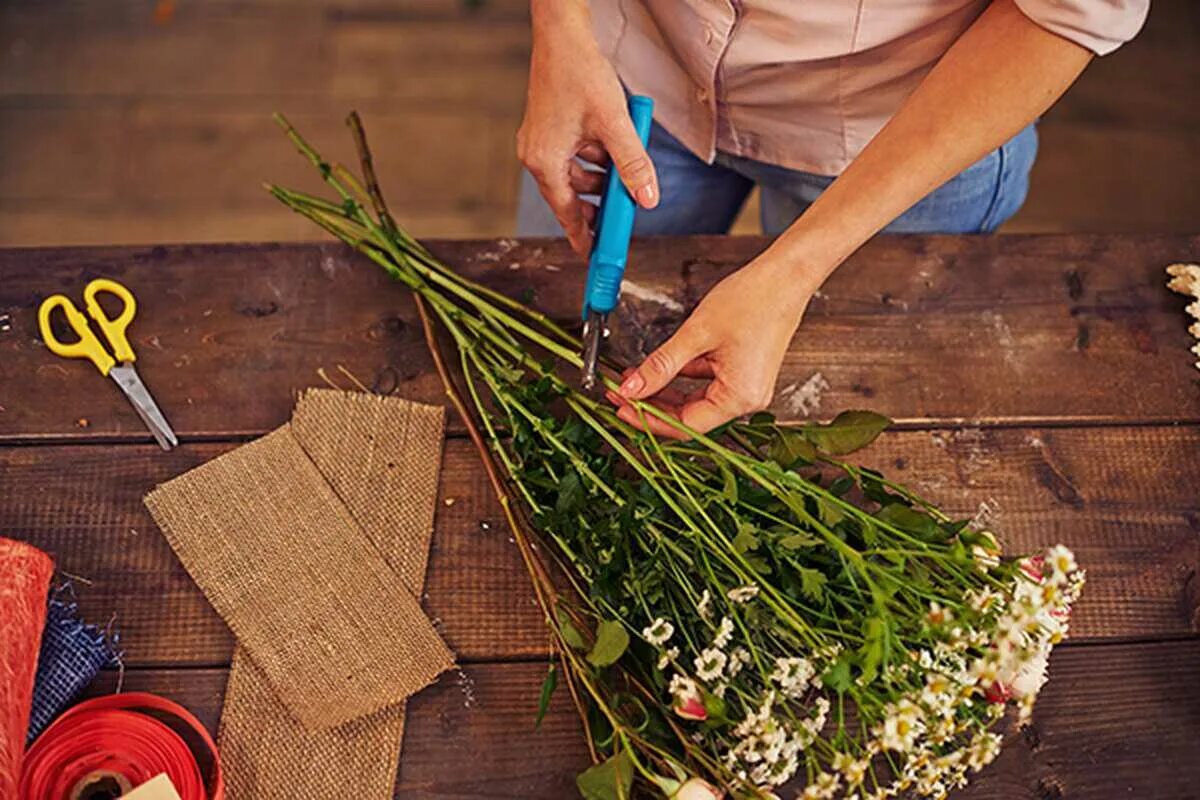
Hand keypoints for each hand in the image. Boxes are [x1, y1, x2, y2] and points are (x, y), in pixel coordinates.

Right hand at [517, 0, 658, 255]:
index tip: (596, 258)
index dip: (584, 238)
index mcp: (545, 162)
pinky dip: (594, 155)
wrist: (562, 36)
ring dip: (600, 174)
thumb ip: (632, 165)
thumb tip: (647, 199)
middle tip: (623, 209)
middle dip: (599, 201)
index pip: (567, 214)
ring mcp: (540, 143)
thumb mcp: (614, 125)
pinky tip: (611, 141)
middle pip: (572, 196)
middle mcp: (536, 156)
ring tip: (621, 161)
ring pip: (576, 174)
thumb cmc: (580, 74)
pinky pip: (573, 156)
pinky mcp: (548, 130)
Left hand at [608, 257, 813, 438]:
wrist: (784, 277)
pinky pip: (704, 383)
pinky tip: (655, 367)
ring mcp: (745, 387)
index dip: (648, 419)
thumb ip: (661, 365)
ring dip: (662, 391)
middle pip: (689, 416)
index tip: (622, 408)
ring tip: (631, 379)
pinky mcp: (741, 373)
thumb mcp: (697, 334)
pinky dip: (679, 377)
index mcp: (740, 397)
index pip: (685, 425)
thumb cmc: (754, 300)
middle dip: (651, 405)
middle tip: (619, 394)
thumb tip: (632, 388)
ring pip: (693, 400)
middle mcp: (747, 399)